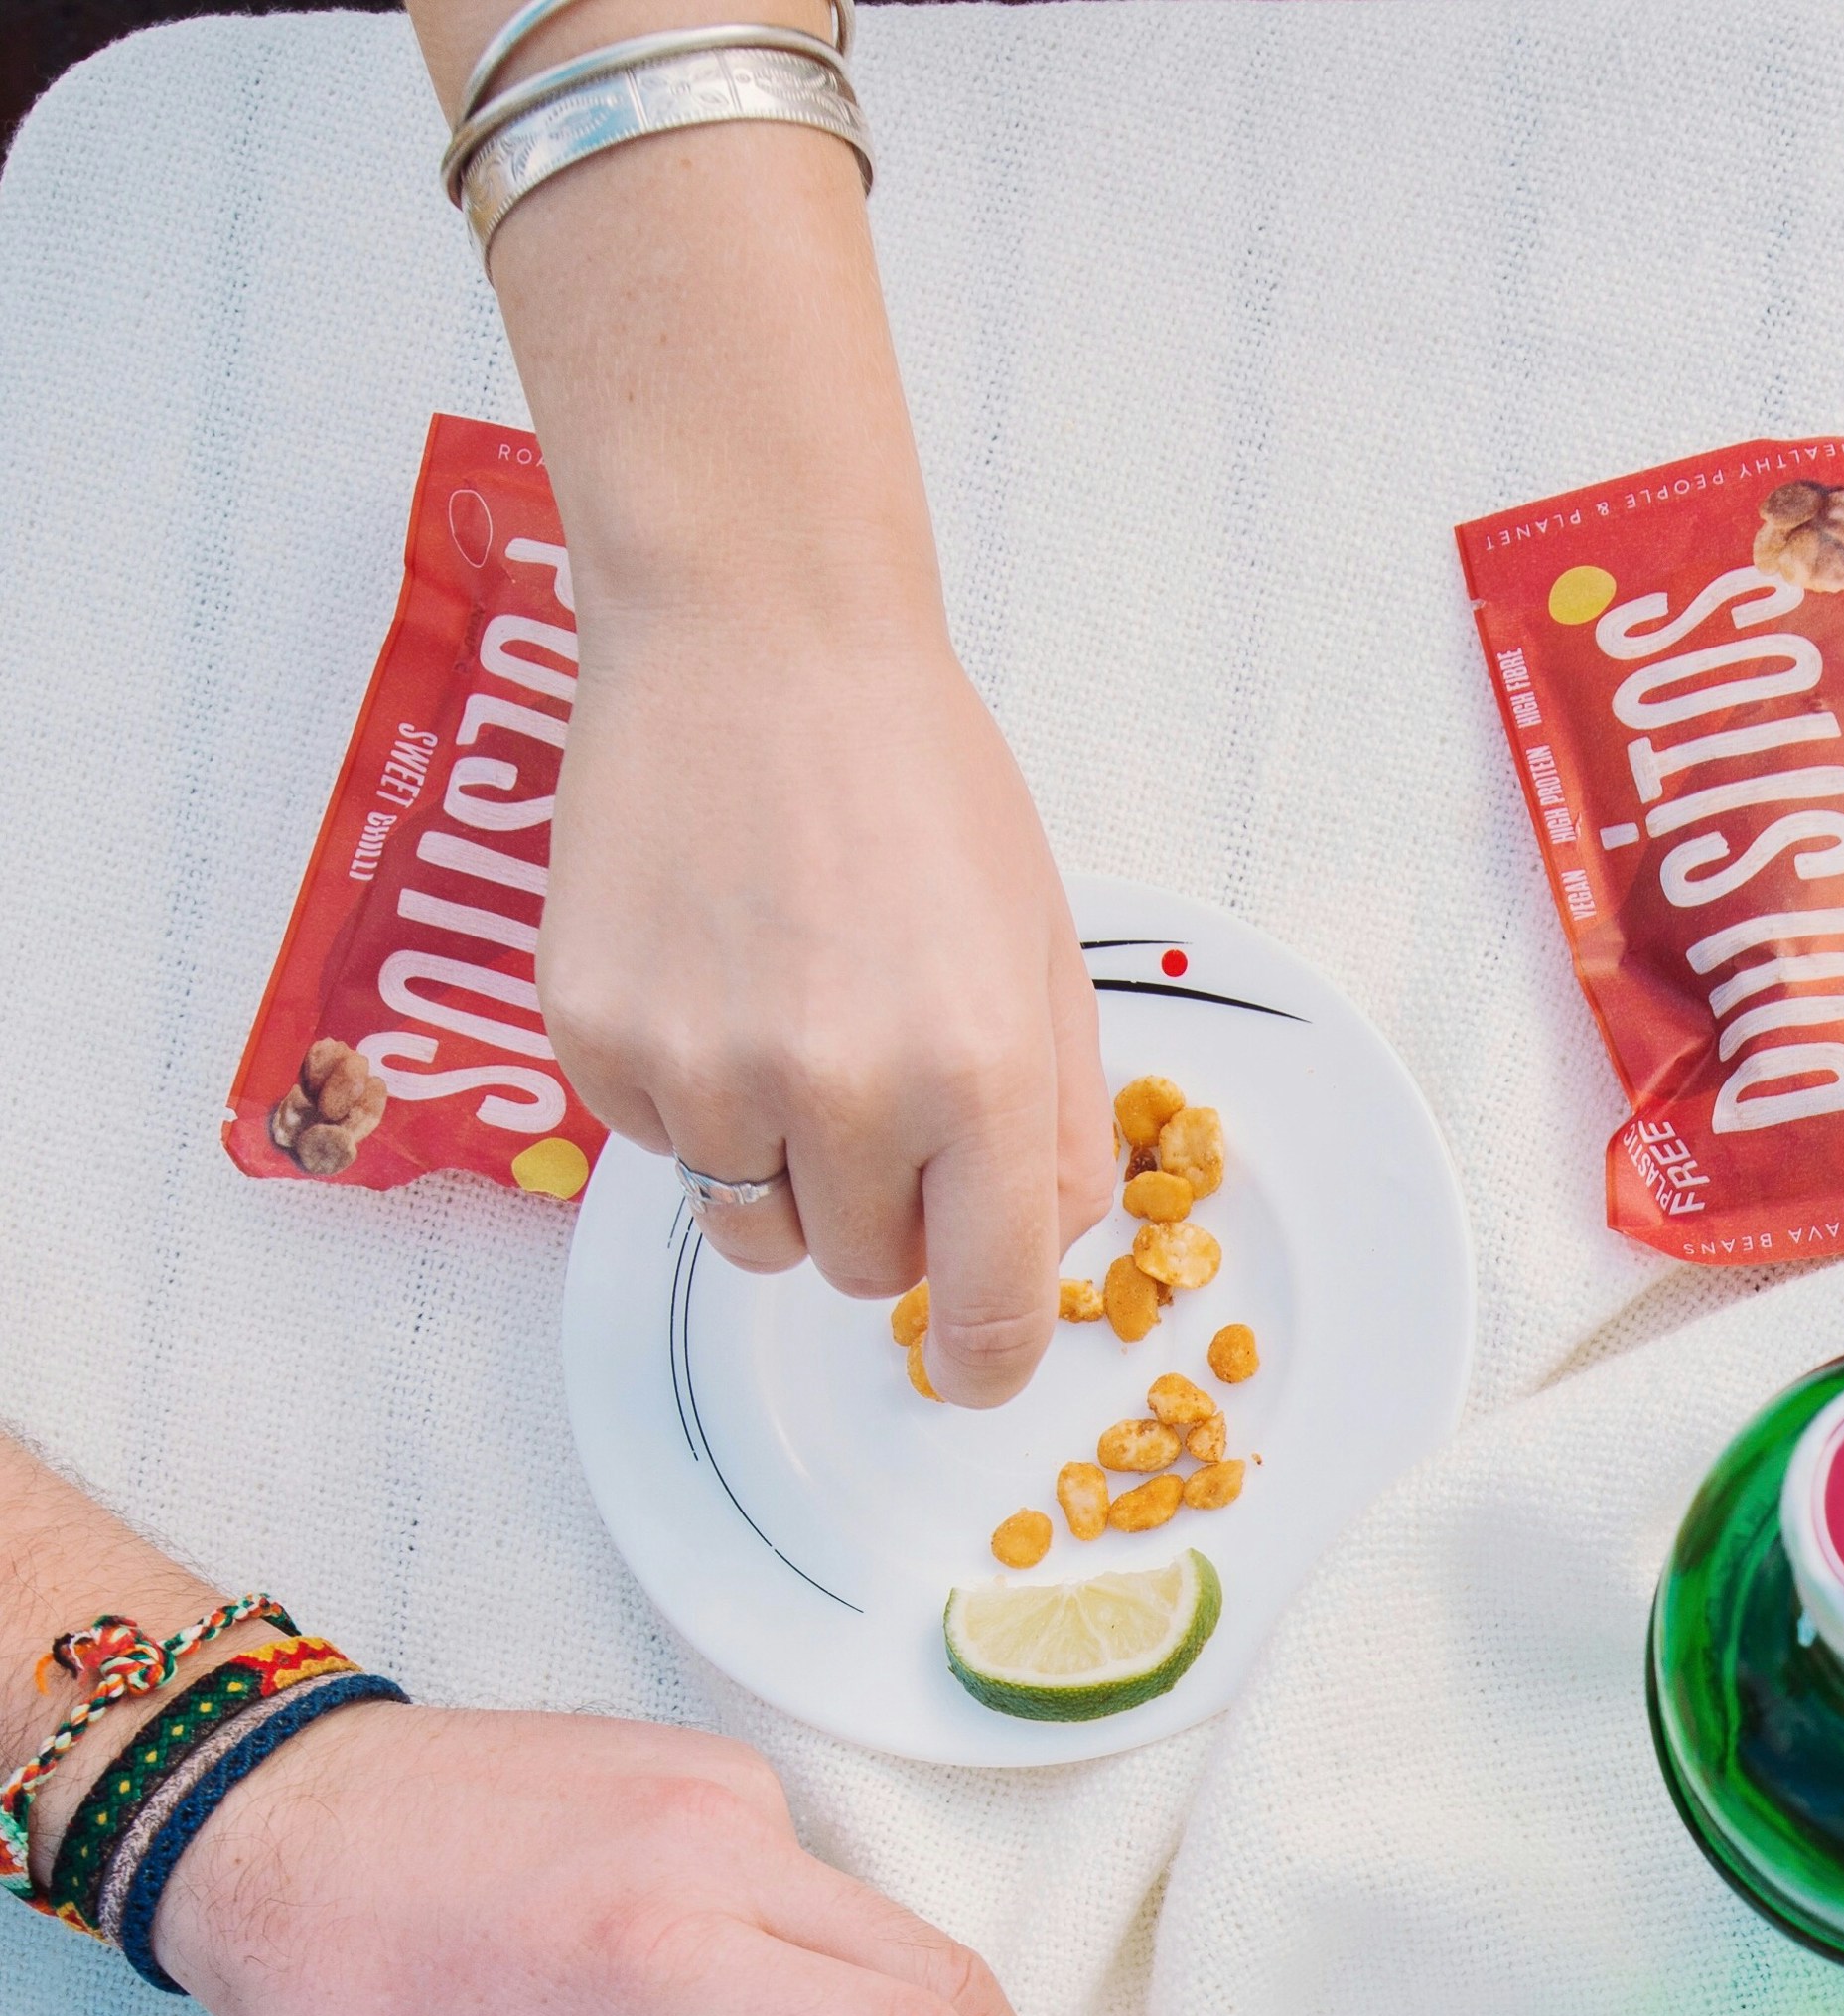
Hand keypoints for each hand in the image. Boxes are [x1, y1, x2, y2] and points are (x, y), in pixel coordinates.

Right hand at [544, 582, 1110, 1404]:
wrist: (753, 635)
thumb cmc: (914, 782)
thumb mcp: (1040, 951)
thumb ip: (1060, 1125)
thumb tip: (1046, 1255)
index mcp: (976, 1075)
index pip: (988, 1310)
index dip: (987, 1359)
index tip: (976, 1364)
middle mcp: (839, 1091)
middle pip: (864, 1275)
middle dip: (885, 1214)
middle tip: (879, 1080)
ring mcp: (704, 1070)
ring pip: (753, 1231)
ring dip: (783, 1171)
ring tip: (790, 1022)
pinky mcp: (597, 1040)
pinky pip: (659, 1147)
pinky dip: (689, 1095)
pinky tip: (710, 971)